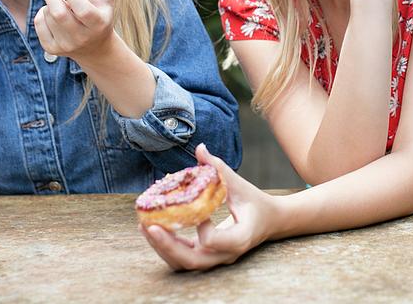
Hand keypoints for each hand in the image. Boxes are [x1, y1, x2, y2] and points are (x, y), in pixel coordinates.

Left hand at [34, 0, 116, 59]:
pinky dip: (42, 13)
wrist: (94, 48)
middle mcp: (82, 37)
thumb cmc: (100, 17)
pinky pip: (39, 23)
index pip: (82, 10)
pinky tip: (51, 13)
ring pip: (48, 15)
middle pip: (59, 14)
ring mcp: (65, 45)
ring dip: (50, 3)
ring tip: (59, 2)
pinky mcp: (52, 48)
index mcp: (97, 24)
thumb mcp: (106, 1)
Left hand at [140, 143, 277, 270]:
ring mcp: (215, 259)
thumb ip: (219, 169)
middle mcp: (226, 254)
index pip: (216, 242)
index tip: (200, 213)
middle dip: (169, 246)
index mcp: (240, 238)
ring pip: (184, 264)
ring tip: (144, 228)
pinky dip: (166, 247)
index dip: (204, 230)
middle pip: (193, 260)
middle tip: (150, 227)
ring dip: (162, 248)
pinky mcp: (206, 256)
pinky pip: (183, 258)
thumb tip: (199, 148)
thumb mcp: (241, 185)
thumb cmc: (255, 202)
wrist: (269, 222)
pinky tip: (152, 229)